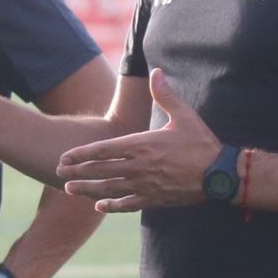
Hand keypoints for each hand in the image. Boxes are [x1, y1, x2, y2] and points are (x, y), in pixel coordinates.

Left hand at [57, 69, 220, 213]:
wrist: (219, 174)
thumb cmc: (201, 143)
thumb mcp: (183, 115)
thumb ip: (165, 95)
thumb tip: (156, 71)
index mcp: (141, 145)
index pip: (103, 150)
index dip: (81, 154)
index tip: (65, 156)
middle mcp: (138, 167)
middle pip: (100, 170)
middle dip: (78, 171)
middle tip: (58, 173)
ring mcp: (145, 185)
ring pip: (109, 189)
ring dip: (88, 189)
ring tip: (69, 189)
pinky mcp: (154, 199)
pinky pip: (128, 204)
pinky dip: (112, 206)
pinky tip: (99, 206)